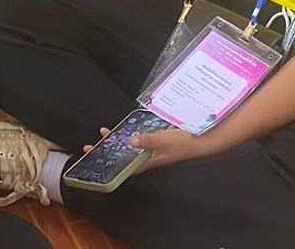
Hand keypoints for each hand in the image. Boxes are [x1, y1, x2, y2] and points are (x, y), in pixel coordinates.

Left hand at [82, 125, 208, 174]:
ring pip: (130, 147)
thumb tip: (130, 141)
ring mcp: (153, 149)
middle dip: (108, 150)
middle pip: (124, 156)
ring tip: (105, 132)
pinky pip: (140, 139)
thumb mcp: (166, 140)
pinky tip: (126, 127)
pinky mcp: (158, 140)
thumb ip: (149, 140)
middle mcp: (148, 156)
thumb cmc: (186, 143)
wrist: (204, 140)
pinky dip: (131, 134)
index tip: (93, 158)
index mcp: (149, 160)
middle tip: (91, 146)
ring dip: (117, 140)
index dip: (108, 164)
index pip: (125, 166)